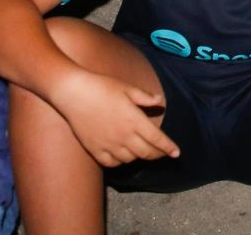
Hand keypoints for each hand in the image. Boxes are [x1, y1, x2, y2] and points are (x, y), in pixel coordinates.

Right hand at [50, 69, 178, 167]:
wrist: (74, 93)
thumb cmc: (102, 86)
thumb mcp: (127, 88)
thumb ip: (145, 97)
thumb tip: (160, 101)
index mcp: (135, 120)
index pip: (158, 140)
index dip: (169, 148)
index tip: (177, 153)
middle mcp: (124, 136)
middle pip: (146, 153)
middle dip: (157, 154)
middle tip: (162, 153)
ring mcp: (108, 144)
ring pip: (130, 159)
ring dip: (139, 157)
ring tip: (142, 151)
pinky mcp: (94, 149)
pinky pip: (112, 163)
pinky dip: (120, 162)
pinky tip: (122, 155)